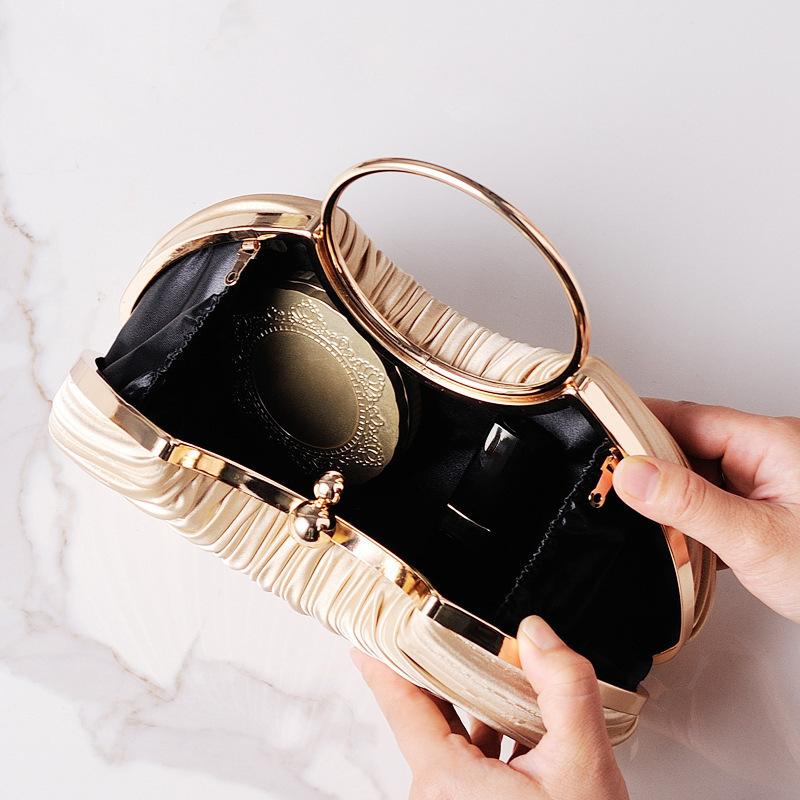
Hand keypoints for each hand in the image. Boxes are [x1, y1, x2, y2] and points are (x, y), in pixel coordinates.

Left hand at [352, 615, 628, 799]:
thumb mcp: (583, 765)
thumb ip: (564, 688)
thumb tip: (537, 635)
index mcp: (445, 780)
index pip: (400, 699)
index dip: (386, 655)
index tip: (374, 622)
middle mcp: (436, 796)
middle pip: (426, 710)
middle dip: (443, 665)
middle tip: (449, 623)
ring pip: (450, 733)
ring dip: (473, 699)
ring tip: (498, 666)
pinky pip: (466, 758)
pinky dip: (486, 731)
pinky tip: (516, 717)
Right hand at [613, 400, 799, 621]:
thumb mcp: (756, 539)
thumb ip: (689, 504)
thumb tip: (631, 473)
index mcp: (770, 441)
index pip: (684, 416)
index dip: (635, 423)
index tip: (594, 434)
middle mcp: (769, 452)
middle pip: (687, 442)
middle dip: (647, 464)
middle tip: (610, 486)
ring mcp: (768, 480)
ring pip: (698, 473)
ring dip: (670, 495)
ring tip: (645, 517)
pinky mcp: (766, 506)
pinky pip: (714, 498)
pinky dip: (691, 515)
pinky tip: (679, 535)